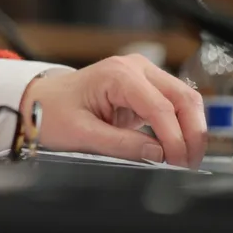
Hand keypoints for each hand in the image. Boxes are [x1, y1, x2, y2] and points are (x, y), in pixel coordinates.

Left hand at [22, 55, 206, 167]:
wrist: (40, 99)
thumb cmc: (53, 111)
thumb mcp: (82, 134)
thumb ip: (121, 145)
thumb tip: (159, 155)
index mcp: (118, 74)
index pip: (161, 107)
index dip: (175, 139)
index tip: (178, 164)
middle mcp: (135, 68)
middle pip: (183, 98)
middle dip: (192, 133)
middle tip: (189, 164)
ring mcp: (142, 75)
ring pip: (185, 100)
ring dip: (190, 130)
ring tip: (184, 159)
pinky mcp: (145, 88)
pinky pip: (174, 105)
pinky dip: (181, 126)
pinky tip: (176, 148)